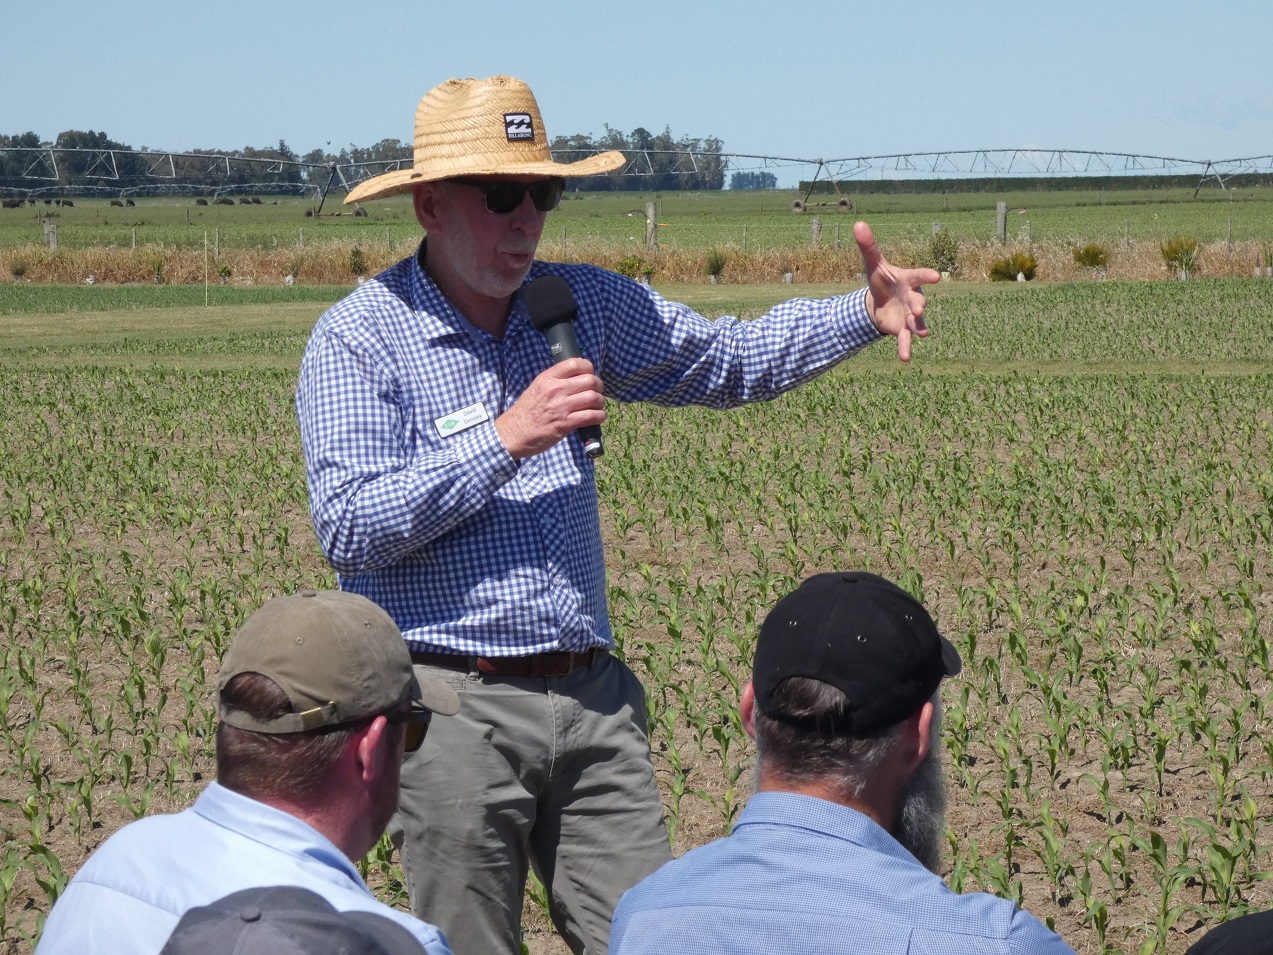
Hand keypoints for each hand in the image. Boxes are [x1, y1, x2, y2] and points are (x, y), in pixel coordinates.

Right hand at [495, 359, 605, 458]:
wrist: (514, 432)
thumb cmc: (526, 411)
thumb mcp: (537, 387)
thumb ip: (555, 380)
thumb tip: (577, 377)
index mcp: (548, 378)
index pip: (575, 364)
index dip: (589, 368)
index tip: (590, 375)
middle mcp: (555, 390)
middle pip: (590, 380)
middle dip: (598, 387)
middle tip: (597, 392)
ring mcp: (561, 407)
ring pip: (593, 398)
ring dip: (600, 402)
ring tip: (597, 406)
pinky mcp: (565, 424)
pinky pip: (591, 416)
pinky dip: (599, 416)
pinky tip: (597, 417)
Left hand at [855, 221, 939, 361]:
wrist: (879, 302)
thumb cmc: (882, 280)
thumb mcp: (872, 264)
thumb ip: (868, 246)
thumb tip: (858, 224)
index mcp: (908, 280)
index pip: (918, 276)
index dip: (926, 276)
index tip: (936, 277)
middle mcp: (913, 297)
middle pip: (919, 300)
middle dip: (920, 304)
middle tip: (920, 308)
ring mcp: (909, 315)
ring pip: (916, 322)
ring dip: (918, 327)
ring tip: (922, 334)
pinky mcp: (902, 329)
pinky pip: (905, 339)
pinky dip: (905, 348)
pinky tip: (904, 358)